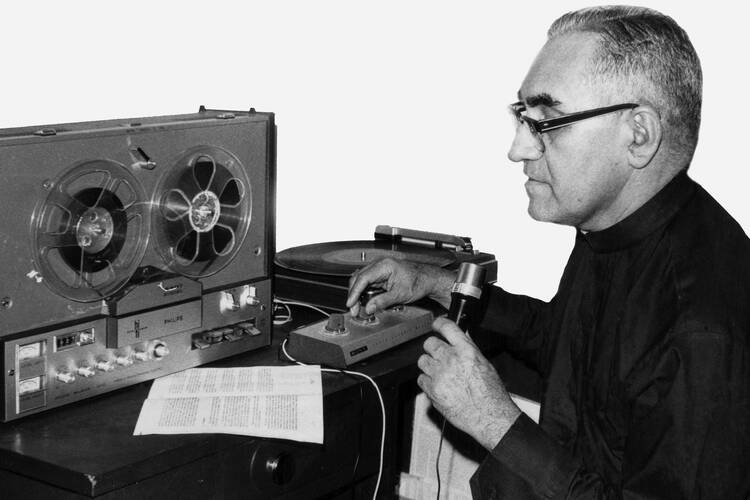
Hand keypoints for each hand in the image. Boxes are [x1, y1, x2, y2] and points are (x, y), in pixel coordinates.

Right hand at [346, 258, 454, 315]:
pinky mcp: (381, 274)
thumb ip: (382, 301)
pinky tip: (363, 300)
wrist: (429, 279)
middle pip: (358, 278)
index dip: (354, 292)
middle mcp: (380, 264)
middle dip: (353, 294)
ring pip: (361, 280)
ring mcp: (379, 268)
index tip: (350, 303)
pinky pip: (367, 282)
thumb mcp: (400, 294)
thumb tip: (369, 308)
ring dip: (357, 293)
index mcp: (384, 265)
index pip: (362, 278)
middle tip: (353, 309)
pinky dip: (363, 291)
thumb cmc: (419, 281)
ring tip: (357, 307)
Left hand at [417, 317, 521, 450]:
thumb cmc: (491, 394)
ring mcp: (439, 374)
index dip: (439, 324)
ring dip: (428, 364)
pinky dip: (427, 382)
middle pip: (430, 343)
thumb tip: (459, 340)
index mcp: (466, 351)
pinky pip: (421, 379)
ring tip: (438, 372)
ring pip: (422, 360)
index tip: (436, 325)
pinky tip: (437, 385)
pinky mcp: (432, 389)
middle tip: (437, 354)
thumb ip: (468, 350)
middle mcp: (451, 359)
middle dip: (433, 347)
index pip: (447, 327)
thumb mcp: (485, 364)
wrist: (489, 416)